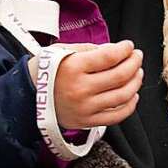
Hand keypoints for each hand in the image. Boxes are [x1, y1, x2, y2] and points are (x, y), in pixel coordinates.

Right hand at [28, 41, 143, 128]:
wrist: (29, 97)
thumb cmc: (46, 70)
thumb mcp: (61, 51)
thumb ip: (89, 49)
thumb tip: (115, 50)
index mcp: (73, 67)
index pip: (109, 56)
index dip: (124, 49)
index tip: (129, 45)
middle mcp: (80, 88)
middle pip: (120, 76)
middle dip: (134, 63)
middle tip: (137, 56)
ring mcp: (85, 107)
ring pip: (123, 95)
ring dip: (136, 82)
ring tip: (137, 72)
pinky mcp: (87, 121)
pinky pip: (117, 115)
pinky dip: (130, 105)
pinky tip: (133, 94)